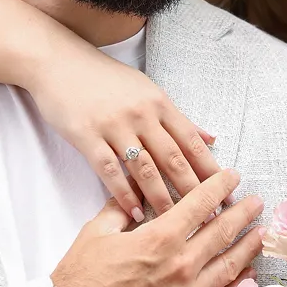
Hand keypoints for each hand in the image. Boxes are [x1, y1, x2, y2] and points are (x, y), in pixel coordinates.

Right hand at [26, 43, 219, 221]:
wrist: (59, 62)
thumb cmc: (104, 78)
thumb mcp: (146, 89)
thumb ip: (177, 118)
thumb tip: (210, 138)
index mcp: (159, 103)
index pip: (192, 142)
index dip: (211, 171)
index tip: (227, 195)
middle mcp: (141, 114)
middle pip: (174, 159)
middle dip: (194, 192)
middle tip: (210, 219)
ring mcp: (114, 125)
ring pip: (144, 168)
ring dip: (161, 198)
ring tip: (174, 224)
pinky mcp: (87, 136)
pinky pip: (108, 170)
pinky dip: (123, 194)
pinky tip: (133, 213)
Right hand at [50, 168, 262, 286]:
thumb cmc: (79, 279)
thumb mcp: (98, 231)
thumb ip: (123, 207)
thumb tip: (137, 188)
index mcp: (159, 238)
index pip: (200, 203)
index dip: (219, 186)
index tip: (232, 176)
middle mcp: (181, 265)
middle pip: (223, 232)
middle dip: (243, 212)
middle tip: (256, 201)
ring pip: (230, 266)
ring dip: (248, 246)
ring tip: (260, 233)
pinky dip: (239, 284)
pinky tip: (246, 273)